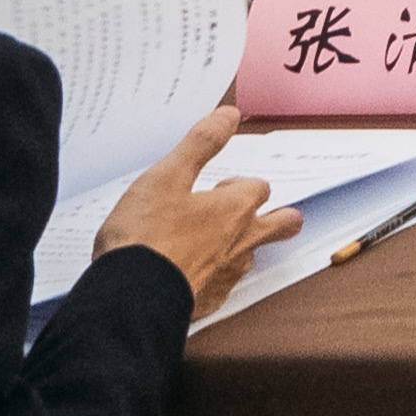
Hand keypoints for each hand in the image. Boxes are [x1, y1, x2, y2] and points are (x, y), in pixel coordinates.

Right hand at [96, 106, 296, 317]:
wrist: (131, 296)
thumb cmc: (145, 236)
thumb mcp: (167, 177)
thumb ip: (200, 144)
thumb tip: (228, 115)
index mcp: (235, 209)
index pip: (259, 188)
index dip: (240, 185)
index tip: (218, 186)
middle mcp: (242, 242)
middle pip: (284, 223)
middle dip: (276, 215)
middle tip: (241, 213)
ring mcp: (229, 274)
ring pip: (252, 255)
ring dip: (238, 245)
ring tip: (206, 241)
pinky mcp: (210, 300)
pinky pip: (223, 286)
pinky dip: (211, 276)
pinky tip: (189, 273)